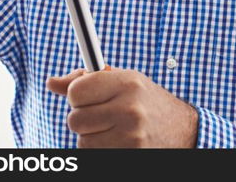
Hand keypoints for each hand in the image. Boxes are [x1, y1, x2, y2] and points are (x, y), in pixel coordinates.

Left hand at [46, 67, 198, 147]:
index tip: (88, 97)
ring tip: (113, 128)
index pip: (76, 91)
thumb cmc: (147, 101)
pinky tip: (118, 141)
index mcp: (128, 82)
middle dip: (84, 118)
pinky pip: (93, 154)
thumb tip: (52, 82)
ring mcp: (131, 135)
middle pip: (74, 120)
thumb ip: (87, 80)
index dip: (77, 95)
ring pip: (82, 141)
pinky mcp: (131, 154)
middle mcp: (130, 108)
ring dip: (92, 136)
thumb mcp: (124, 81)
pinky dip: (100, 150)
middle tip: (102, 114)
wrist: (183, 130)